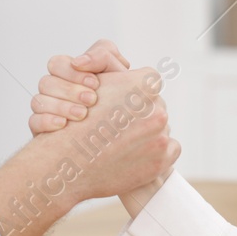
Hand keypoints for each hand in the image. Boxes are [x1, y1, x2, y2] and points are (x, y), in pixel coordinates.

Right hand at [29, 39, 128, 134]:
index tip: (95, 83)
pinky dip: (46, 120)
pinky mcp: (44, 129)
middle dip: (69, 91)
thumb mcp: (117, 71)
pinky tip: (63, 124)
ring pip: (38, 101)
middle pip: (46, 82)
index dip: (72, 73)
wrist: (127, 126)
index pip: (56, 64)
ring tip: (82, 115)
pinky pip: (34, 121)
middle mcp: (55, 89)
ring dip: (61, 106)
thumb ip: (102, 56)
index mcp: (69, 72)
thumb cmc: (121, 96)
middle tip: (91, 100)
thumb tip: (78, 61)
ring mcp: (47, 108)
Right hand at [35, 66, 179, 202]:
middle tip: (118, 128)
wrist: (65, 162)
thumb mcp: (95, 84)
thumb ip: (118, 73)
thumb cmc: (75, 121)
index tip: (120, 105)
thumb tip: (140, 77)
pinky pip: (171, 149)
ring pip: (161, 128)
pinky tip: (134, 155)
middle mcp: (157, 109)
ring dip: (147, 135)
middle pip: (155, 107)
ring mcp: (161, 136)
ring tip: (121, 144)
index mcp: (144, 85)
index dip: (133, 93)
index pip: (149, 82)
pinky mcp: (161, 160)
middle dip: (141, 115)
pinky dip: (156, 153)